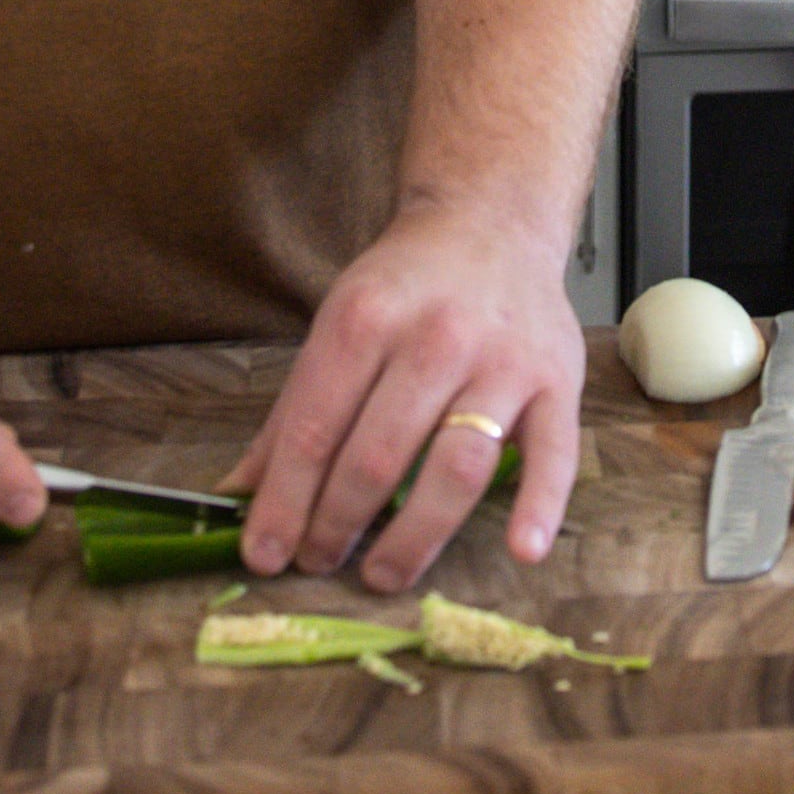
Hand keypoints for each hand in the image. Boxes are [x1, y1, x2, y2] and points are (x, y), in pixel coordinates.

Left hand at [222, 199, 584, 591]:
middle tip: (319, 563)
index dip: (284, 501)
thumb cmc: (406, 286)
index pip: (315, 428)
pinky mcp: (558, 381)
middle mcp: (436, 338)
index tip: (264, 554)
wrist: (492, 219)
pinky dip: (541, 507)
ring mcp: (502, 361)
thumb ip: (293, 413)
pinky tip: (521, 552)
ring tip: (381, 574)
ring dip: (414, 536)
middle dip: (338, 524)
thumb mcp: (338, 325)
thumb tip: (235, 496)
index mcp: (366, 318)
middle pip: (379, 456)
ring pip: (457, 466)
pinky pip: (555, 454)